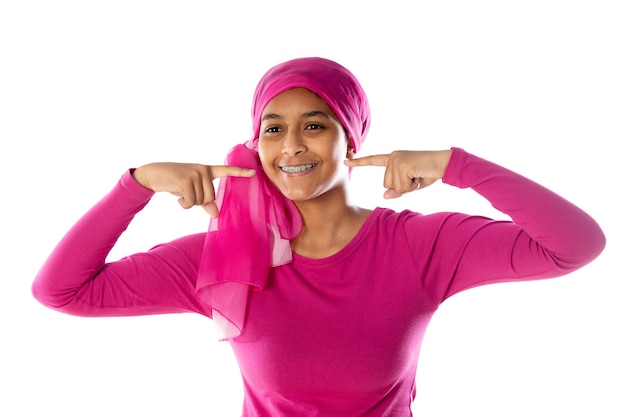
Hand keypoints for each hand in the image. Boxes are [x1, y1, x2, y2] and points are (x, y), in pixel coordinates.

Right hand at [132, 162, 255, 217]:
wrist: (154, 174)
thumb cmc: (174, 183)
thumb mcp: (192, 191)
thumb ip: (205, 202)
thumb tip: (216, 214)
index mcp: (207, 170)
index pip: (226, 170)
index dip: (240, 172)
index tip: (254, 173)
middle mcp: (203, 170)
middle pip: (211, 197)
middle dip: (198, 201)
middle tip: (186, 194)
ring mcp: (195, 173)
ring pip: (201, 200)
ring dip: (189, 202)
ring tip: (180, 192)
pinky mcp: (186, 179)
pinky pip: (192, 201)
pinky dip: (184, 203)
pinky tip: (177, 195)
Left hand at [344, 150, 451, 198]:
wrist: (444, 163)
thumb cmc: (428, 173)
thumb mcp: (410, 185)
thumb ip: (396, 190)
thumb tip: (384, 196)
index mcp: (393, 159)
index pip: (373, 161)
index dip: (358, 162)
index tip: (345, 161)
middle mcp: (392, 157)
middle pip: (386, 184)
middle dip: (402, 187)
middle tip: (415, 178)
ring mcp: (396, 160)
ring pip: (393, 186)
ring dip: (408, 187)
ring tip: (418, 176)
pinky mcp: (402, 164)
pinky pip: (402, 186)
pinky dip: (412, 186)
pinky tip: (419, 176)